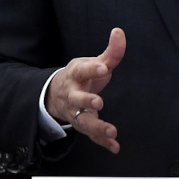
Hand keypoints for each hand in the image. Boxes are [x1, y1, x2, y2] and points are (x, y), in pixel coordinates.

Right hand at [45, 28, 125, 153]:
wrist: (58, 94)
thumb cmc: (81, 76)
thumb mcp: (93, 62)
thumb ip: (110, 51)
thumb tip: (119, 31)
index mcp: (75, 75)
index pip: (82, 71)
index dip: (91, 69)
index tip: (103, 68)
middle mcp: (72, 95)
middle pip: (77, 100)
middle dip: (86, 101)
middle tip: (99, 102)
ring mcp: (76, 112)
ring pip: (83, 121)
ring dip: (97, 127)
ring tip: (112, 131)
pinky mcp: (82, 125)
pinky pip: (91, 136)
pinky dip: (103, 142)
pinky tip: (115, 146)